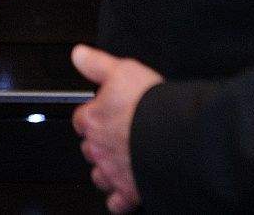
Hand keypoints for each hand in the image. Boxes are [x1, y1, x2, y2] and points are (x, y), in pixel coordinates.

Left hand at [71, 45, 160, 212]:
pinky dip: (119, 200)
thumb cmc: (150, 105)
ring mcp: (113, 171)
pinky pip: (117, 203)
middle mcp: (99, 148)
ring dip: (105, 171)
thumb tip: (78, 55)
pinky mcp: (130, 190)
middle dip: (98, 145)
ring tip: (117, 163)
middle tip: (114, 137)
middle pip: (89, 149)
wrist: (174, 136)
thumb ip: (97, 64)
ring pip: (99, 176)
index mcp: (94, 120)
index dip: (90, 116)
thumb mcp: (122, 70)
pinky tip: (124, 193)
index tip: (98, 114)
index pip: (80, 119)